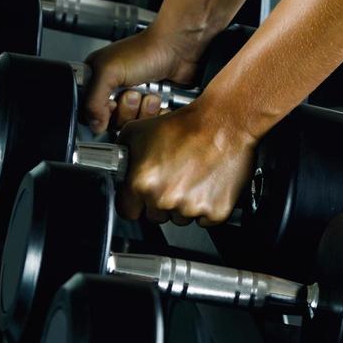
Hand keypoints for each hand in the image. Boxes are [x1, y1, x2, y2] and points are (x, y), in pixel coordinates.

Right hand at [81, 24, 204, 133]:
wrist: (178, 49)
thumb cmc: (145, 50)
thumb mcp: (108, 72)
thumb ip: (93, 101)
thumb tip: (94, 125)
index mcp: (98, 79)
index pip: (92, 112)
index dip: (102, 113)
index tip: (111, 104)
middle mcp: (115, 90)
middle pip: (114, 122)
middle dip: (126, 111)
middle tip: (132, 94)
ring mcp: (134, 98)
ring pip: (133, 125)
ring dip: (142, 112)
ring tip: (148, 95)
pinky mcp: (151, 106)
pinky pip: (149, 124)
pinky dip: (155, 116)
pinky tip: (157, 101)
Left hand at [116, 100, 256, 225]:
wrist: (224, 122)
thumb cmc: (187, 124)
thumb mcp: (138, 130)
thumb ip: (122, 155)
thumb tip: (118, 168)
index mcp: (143, 182)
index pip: (128, 211)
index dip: (134, 203)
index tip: (140, 198)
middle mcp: (165, 198)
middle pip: (155, 217)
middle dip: (160, 202)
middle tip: (173, 179)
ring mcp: (191, 208)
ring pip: (180, 219)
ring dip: (184, 205)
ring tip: (191, 178)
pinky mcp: (215, 211)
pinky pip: (204, 220)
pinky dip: (206, 206)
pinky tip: (206, 184)